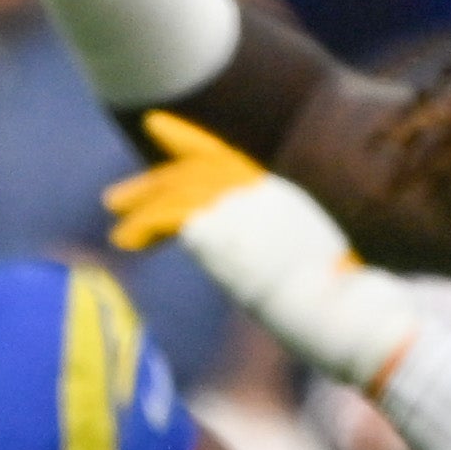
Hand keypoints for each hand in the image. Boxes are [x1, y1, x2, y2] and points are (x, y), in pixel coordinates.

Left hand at [107, 115, 419, 391]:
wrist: (337, 304)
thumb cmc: (338, 297)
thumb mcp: (311, 258)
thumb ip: (278, 247)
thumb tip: (269, 267)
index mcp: (282, 192)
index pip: (227, 163)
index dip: (192, 151)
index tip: (163, 145)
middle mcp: (261, 189)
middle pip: (196, 169)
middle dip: (154, 180)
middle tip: (116, 196)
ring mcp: (240, 204)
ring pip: (178, 188)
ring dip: (141, 202)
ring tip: (112, 214)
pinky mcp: (220, 228)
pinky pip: (171, 215)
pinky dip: (145, 225)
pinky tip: (123, 241)